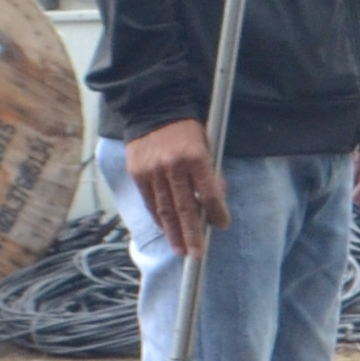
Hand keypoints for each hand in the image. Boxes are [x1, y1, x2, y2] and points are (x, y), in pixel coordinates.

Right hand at [124, 118, 224, 259]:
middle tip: (197, 254)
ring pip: (165, 209)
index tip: (221, 225)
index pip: (208, 192)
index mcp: (194, 155)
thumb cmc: (185, 127)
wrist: (152, 107)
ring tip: (182, 250)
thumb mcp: (206, 142)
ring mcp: (152, 171)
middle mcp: (172, 165)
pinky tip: (167, 231)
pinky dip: (159, 219)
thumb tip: (216, 200)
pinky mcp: (138, 173)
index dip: (216, 212)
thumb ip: (209, 170)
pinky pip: (150, 202)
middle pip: (185, 207)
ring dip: (174, 233)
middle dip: (192, 233)